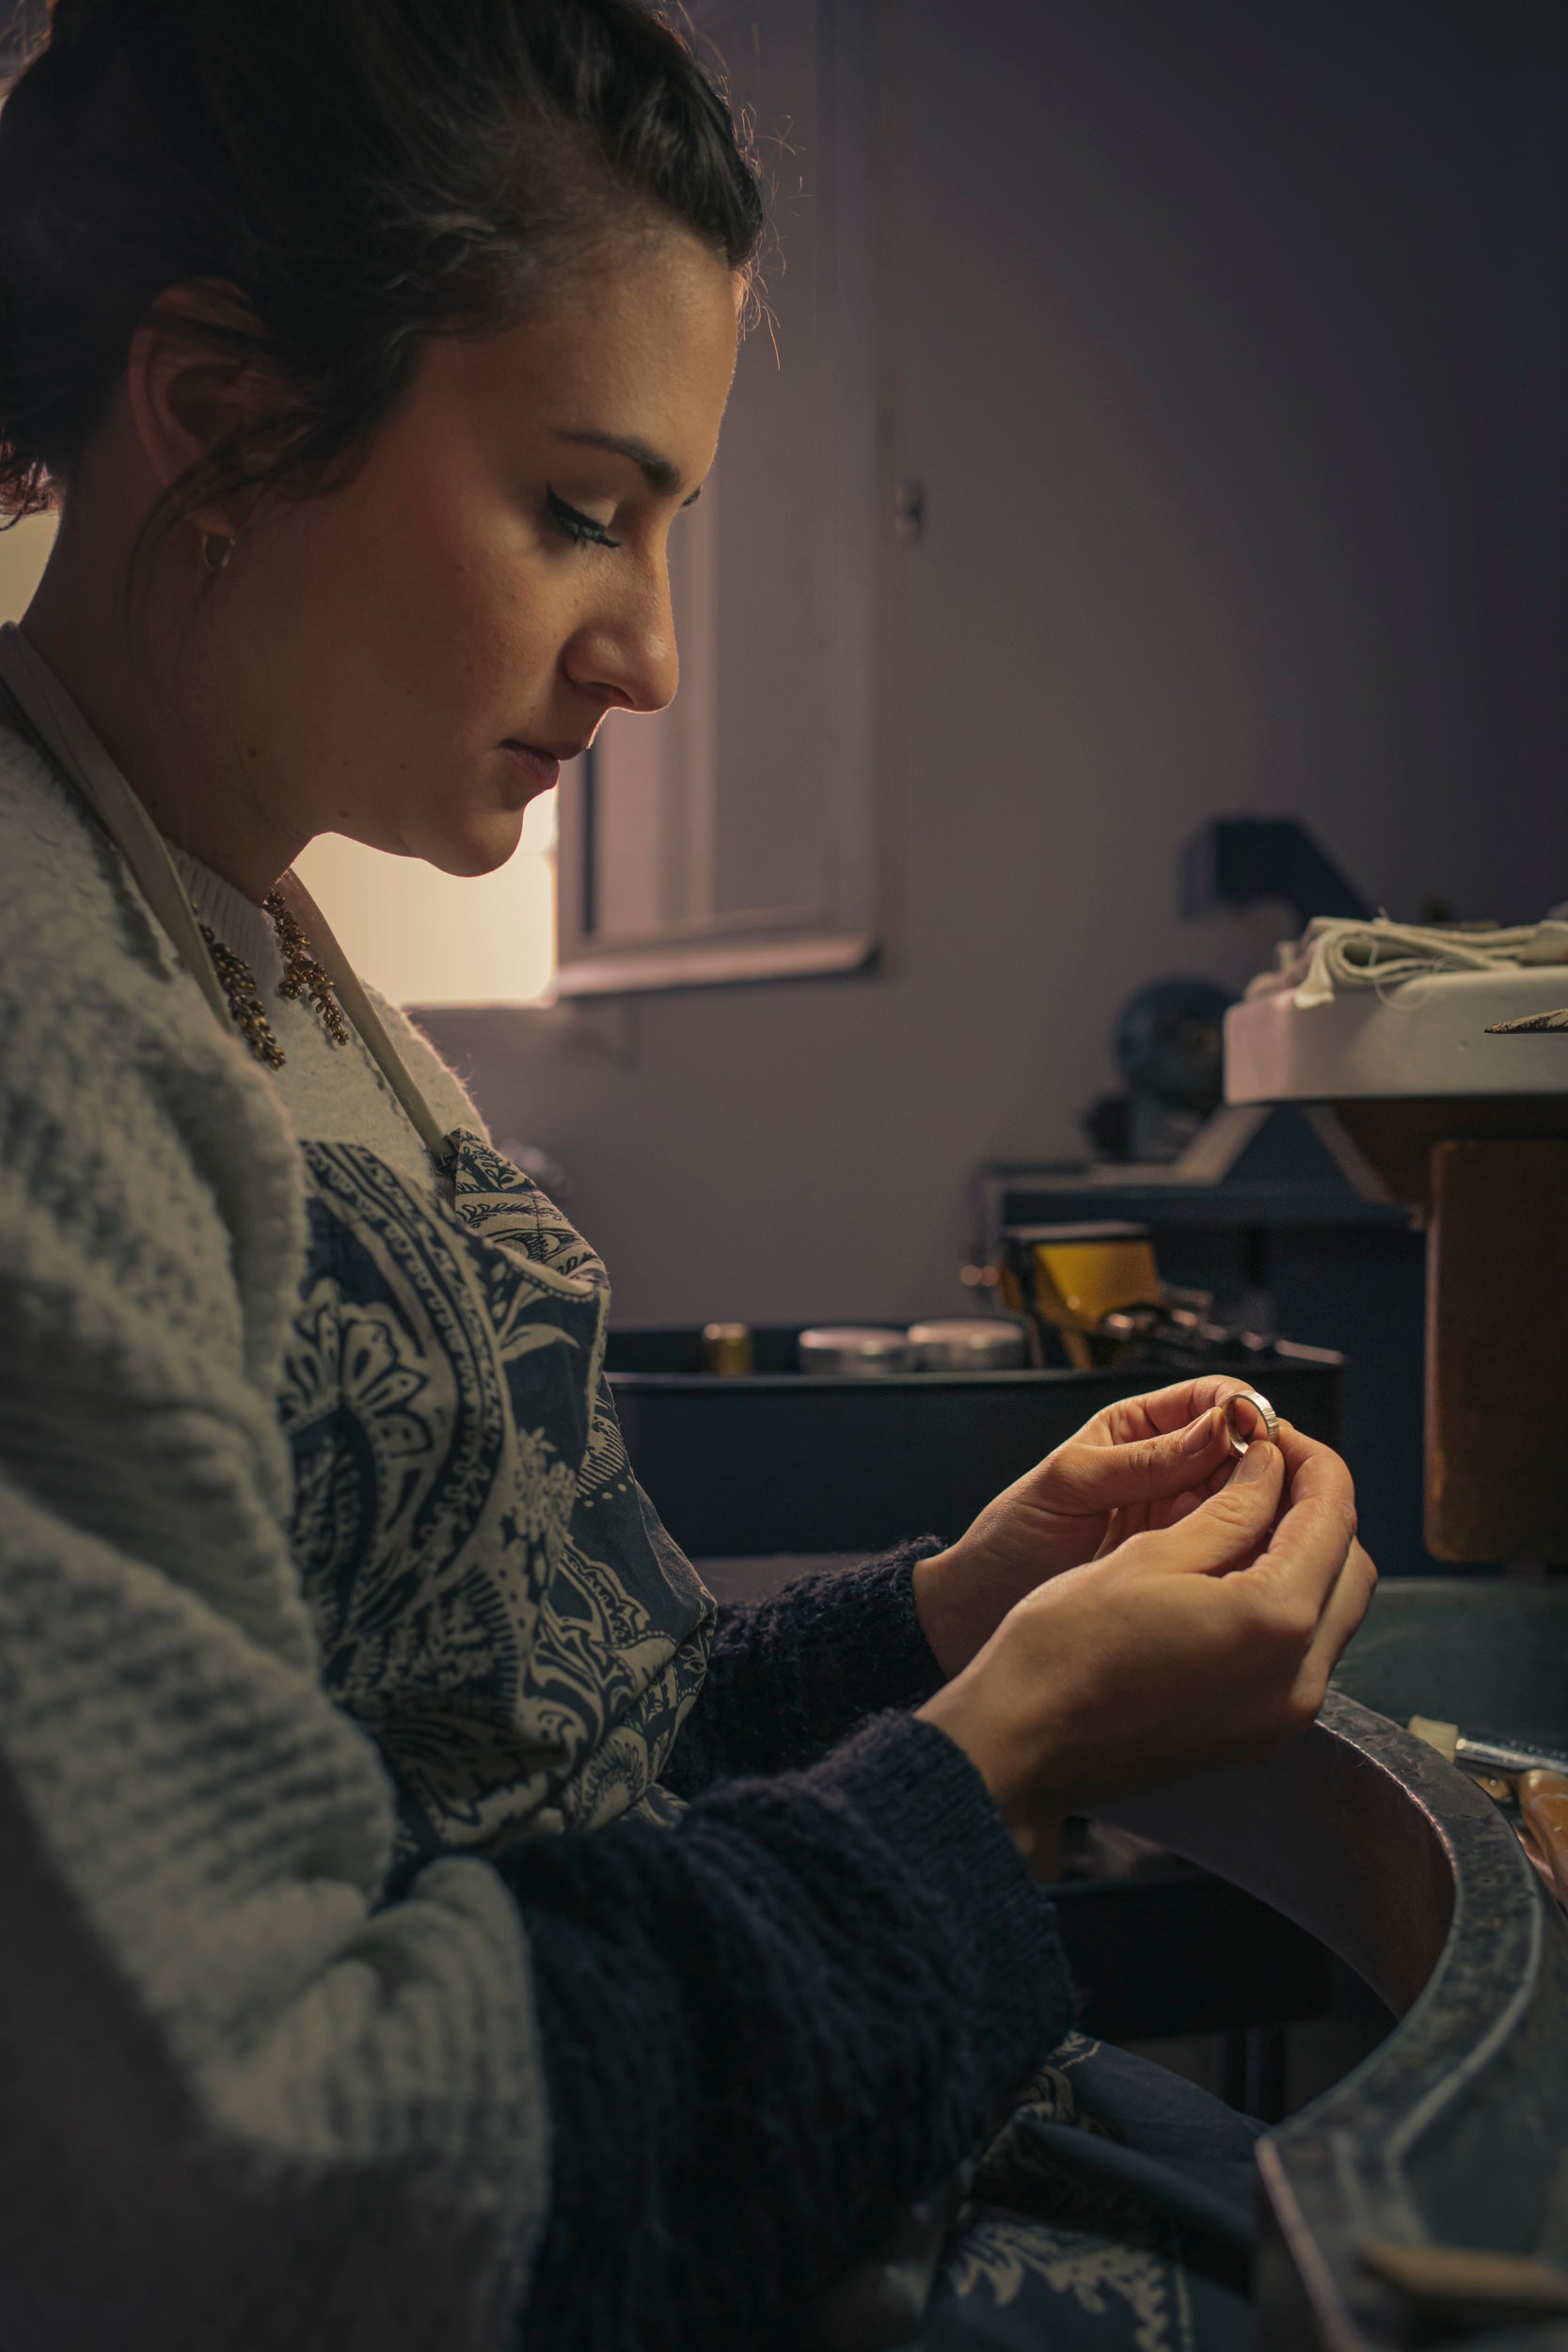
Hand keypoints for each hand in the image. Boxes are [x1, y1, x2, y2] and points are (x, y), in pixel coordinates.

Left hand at [912, 1376, 1263, 1677]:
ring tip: (1283, 1527)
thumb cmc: (1008, 1542)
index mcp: (1136, 1430)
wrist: (978, 1614)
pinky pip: (1233, 1548)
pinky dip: (1252, 1549)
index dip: (1246, 1410)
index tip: (1265, 1435)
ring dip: (1269, 1508)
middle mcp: (1169, 1471)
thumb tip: (1219, 1427)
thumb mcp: (1068, 1488)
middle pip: (1246, 1451)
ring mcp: (1181, 1520)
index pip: (1212, 1399)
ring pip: (1249, 1500)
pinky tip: (1259, 1561)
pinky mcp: (1185, 1567)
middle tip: (1287, 1487)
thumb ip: (1140, 1461)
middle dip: (1271, 1461)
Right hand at [916, 1425, 1375, 1867]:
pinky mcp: (1256, 1735)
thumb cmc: (1065, 1648)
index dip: (1312, 1461)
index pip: (1332, 1518)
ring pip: (1331, 1613)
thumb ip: (1230, 1508)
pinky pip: (1302, 1654)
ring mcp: (1280, 1718)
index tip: (1276, 1433)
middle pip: (1349, 1567)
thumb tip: (1271, 1465)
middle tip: (1264, 1467)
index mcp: (1275, 1624)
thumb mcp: (1150, 1555)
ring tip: (1245, 1515)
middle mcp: (1297, 1680)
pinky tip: (1234, 1574)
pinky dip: (1286, 1603)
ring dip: (1305, 1556)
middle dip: (1318, 1508)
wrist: (1022, 1747)